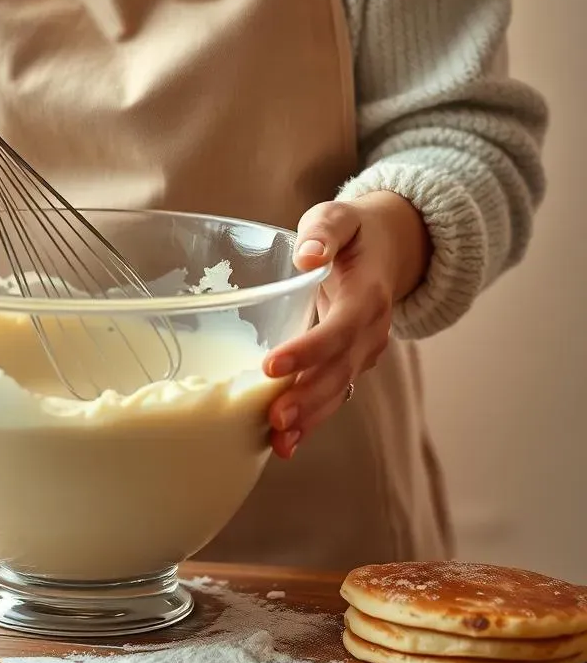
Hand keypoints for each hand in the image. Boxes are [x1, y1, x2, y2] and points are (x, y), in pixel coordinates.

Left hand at [263, 192, 430, 459]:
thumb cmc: (354, 231)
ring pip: (338, 391)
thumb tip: (307, 255)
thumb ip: (324, 230)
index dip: (308, 351)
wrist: (391, 248)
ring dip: (309, 419)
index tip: (271, 366)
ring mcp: (364, 353)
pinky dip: (311, 422)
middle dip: (308, 398)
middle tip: (274, 419)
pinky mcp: (351, 364)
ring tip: (278, 442)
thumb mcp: (340, 215)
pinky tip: (283, 447)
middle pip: (340, 371)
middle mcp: (370, 331)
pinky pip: (332, 396)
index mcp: (367, 295)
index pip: (339, 328)